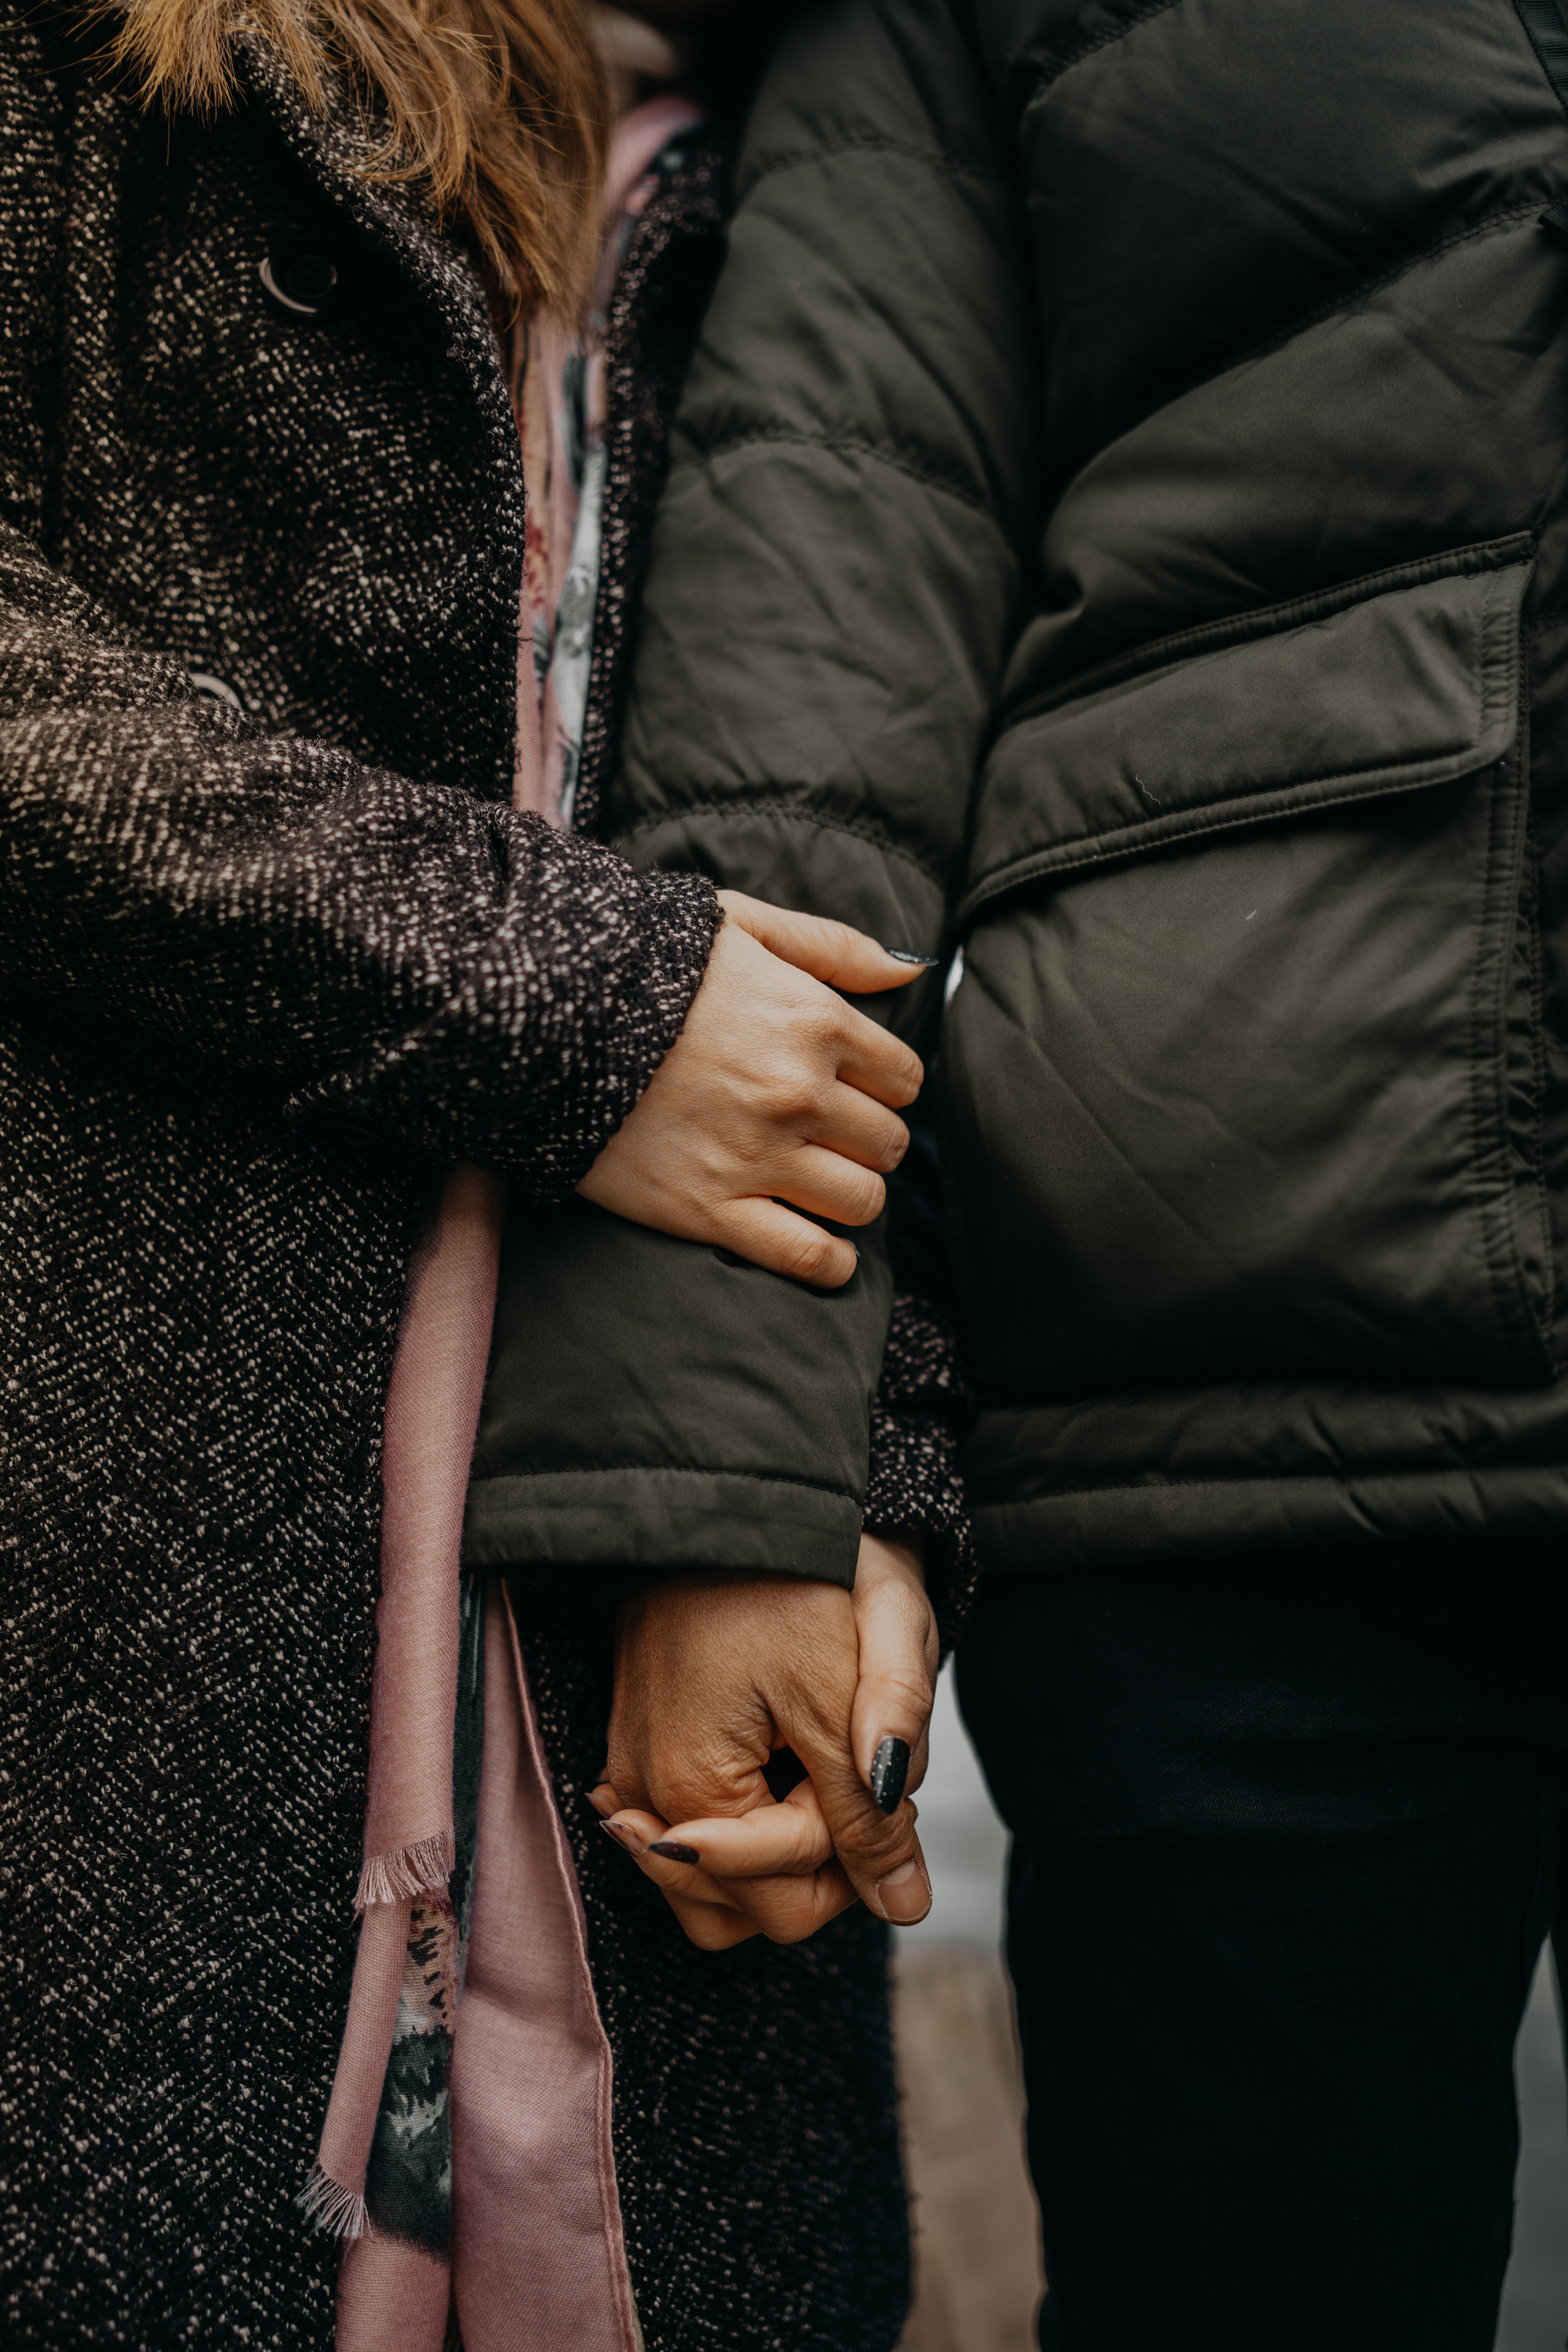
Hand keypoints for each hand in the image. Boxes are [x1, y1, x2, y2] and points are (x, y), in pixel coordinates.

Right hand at [577, 891, 928, 1287]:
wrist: (541, 1016)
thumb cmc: (643, 964)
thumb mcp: (741, 925)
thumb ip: (833, 945)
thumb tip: (911, 969)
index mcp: (814, 1021)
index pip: (902, 1078)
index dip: (882, 1086)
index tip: (852, 1089)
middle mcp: (798, 1092)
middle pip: (886, 1143)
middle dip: (866, 1141)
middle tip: (830, 1137)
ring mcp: (757, 1156)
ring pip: (861, 1201)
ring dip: (850, 1197)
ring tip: (819, 1185)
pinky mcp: (711, 1210)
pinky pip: (810, 1256)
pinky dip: (831, 1262)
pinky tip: (824, 1250)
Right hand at [590, 1535, 939, 1948]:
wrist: (758, 1492)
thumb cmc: (812, 1576)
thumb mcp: (859, 1690)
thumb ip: (874, 1815)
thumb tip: (904, 1908)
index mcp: (687, 1783)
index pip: (785, 1903)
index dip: (850, 1843)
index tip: (864, 1761)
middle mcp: (638, 1791)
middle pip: (744, 1908)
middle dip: (815, 1851)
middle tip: (844, 1763)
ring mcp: (630, 1770)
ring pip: (718, 1882)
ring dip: (782, 1838)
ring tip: (815, 1754)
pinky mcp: (637, 1745)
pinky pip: (696, 1829)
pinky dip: (749, 1811)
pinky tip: (781, 1746)